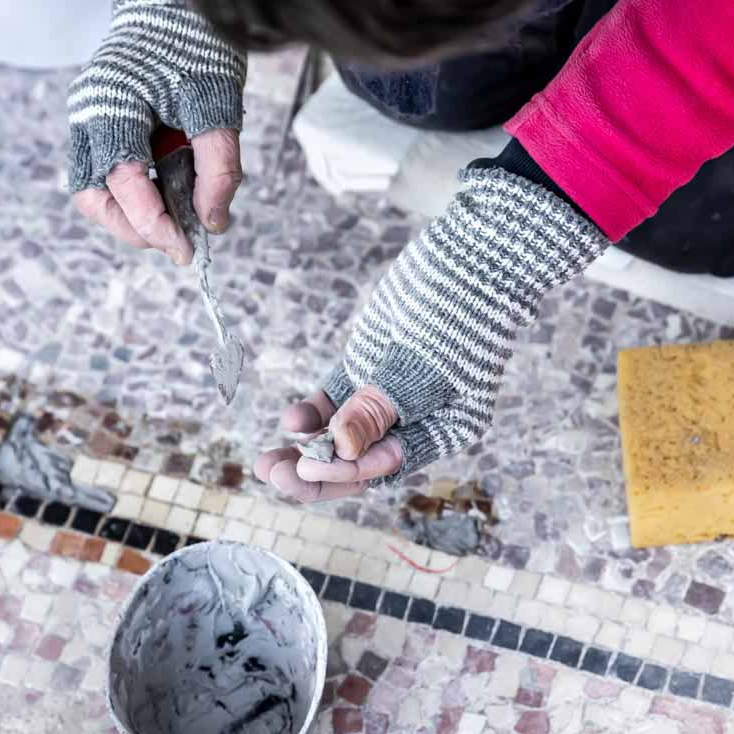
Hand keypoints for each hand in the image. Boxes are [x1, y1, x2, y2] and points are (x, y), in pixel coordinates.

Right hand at [67, 0, 247, 264]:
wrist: (175, 6)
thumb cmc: (195, 46)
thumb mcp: (218, 102)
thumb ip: (218, 166)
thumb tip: (214, 223)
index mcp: (112, 104)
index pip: (123, 181)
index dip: (154, 224)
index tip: (186, 249)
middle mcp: (88, 116)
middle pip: (94, 197)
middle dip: (136, 229)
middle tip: (179, 243)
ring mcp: (87, 123)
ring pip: (93, 192)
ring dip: (130, 218)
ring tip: (175, 224)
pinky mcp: (98, 128)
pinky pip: (105, 176)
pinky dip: (134, 196)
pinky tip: (168, 196)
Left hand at [256, 167, 607, 501]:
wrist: (467, 259)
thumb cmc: (458, 316)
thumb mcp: (420, 368)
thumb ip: (378, 409)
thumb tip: (342, 448)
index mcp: (442, 431)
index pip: (384, 465)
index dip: (343, 472)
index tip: (305, 468)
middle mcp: (414, 420)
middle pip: (357, 458)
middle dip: (315, 471)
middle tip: (274, 475)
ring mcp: (385, 392)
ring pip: (338, 433)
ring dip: (304, 448)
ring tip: (266, 462)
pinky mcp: (364, 367)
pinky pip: (332, 401)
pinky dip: (311, 414)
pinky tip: (289, 422)